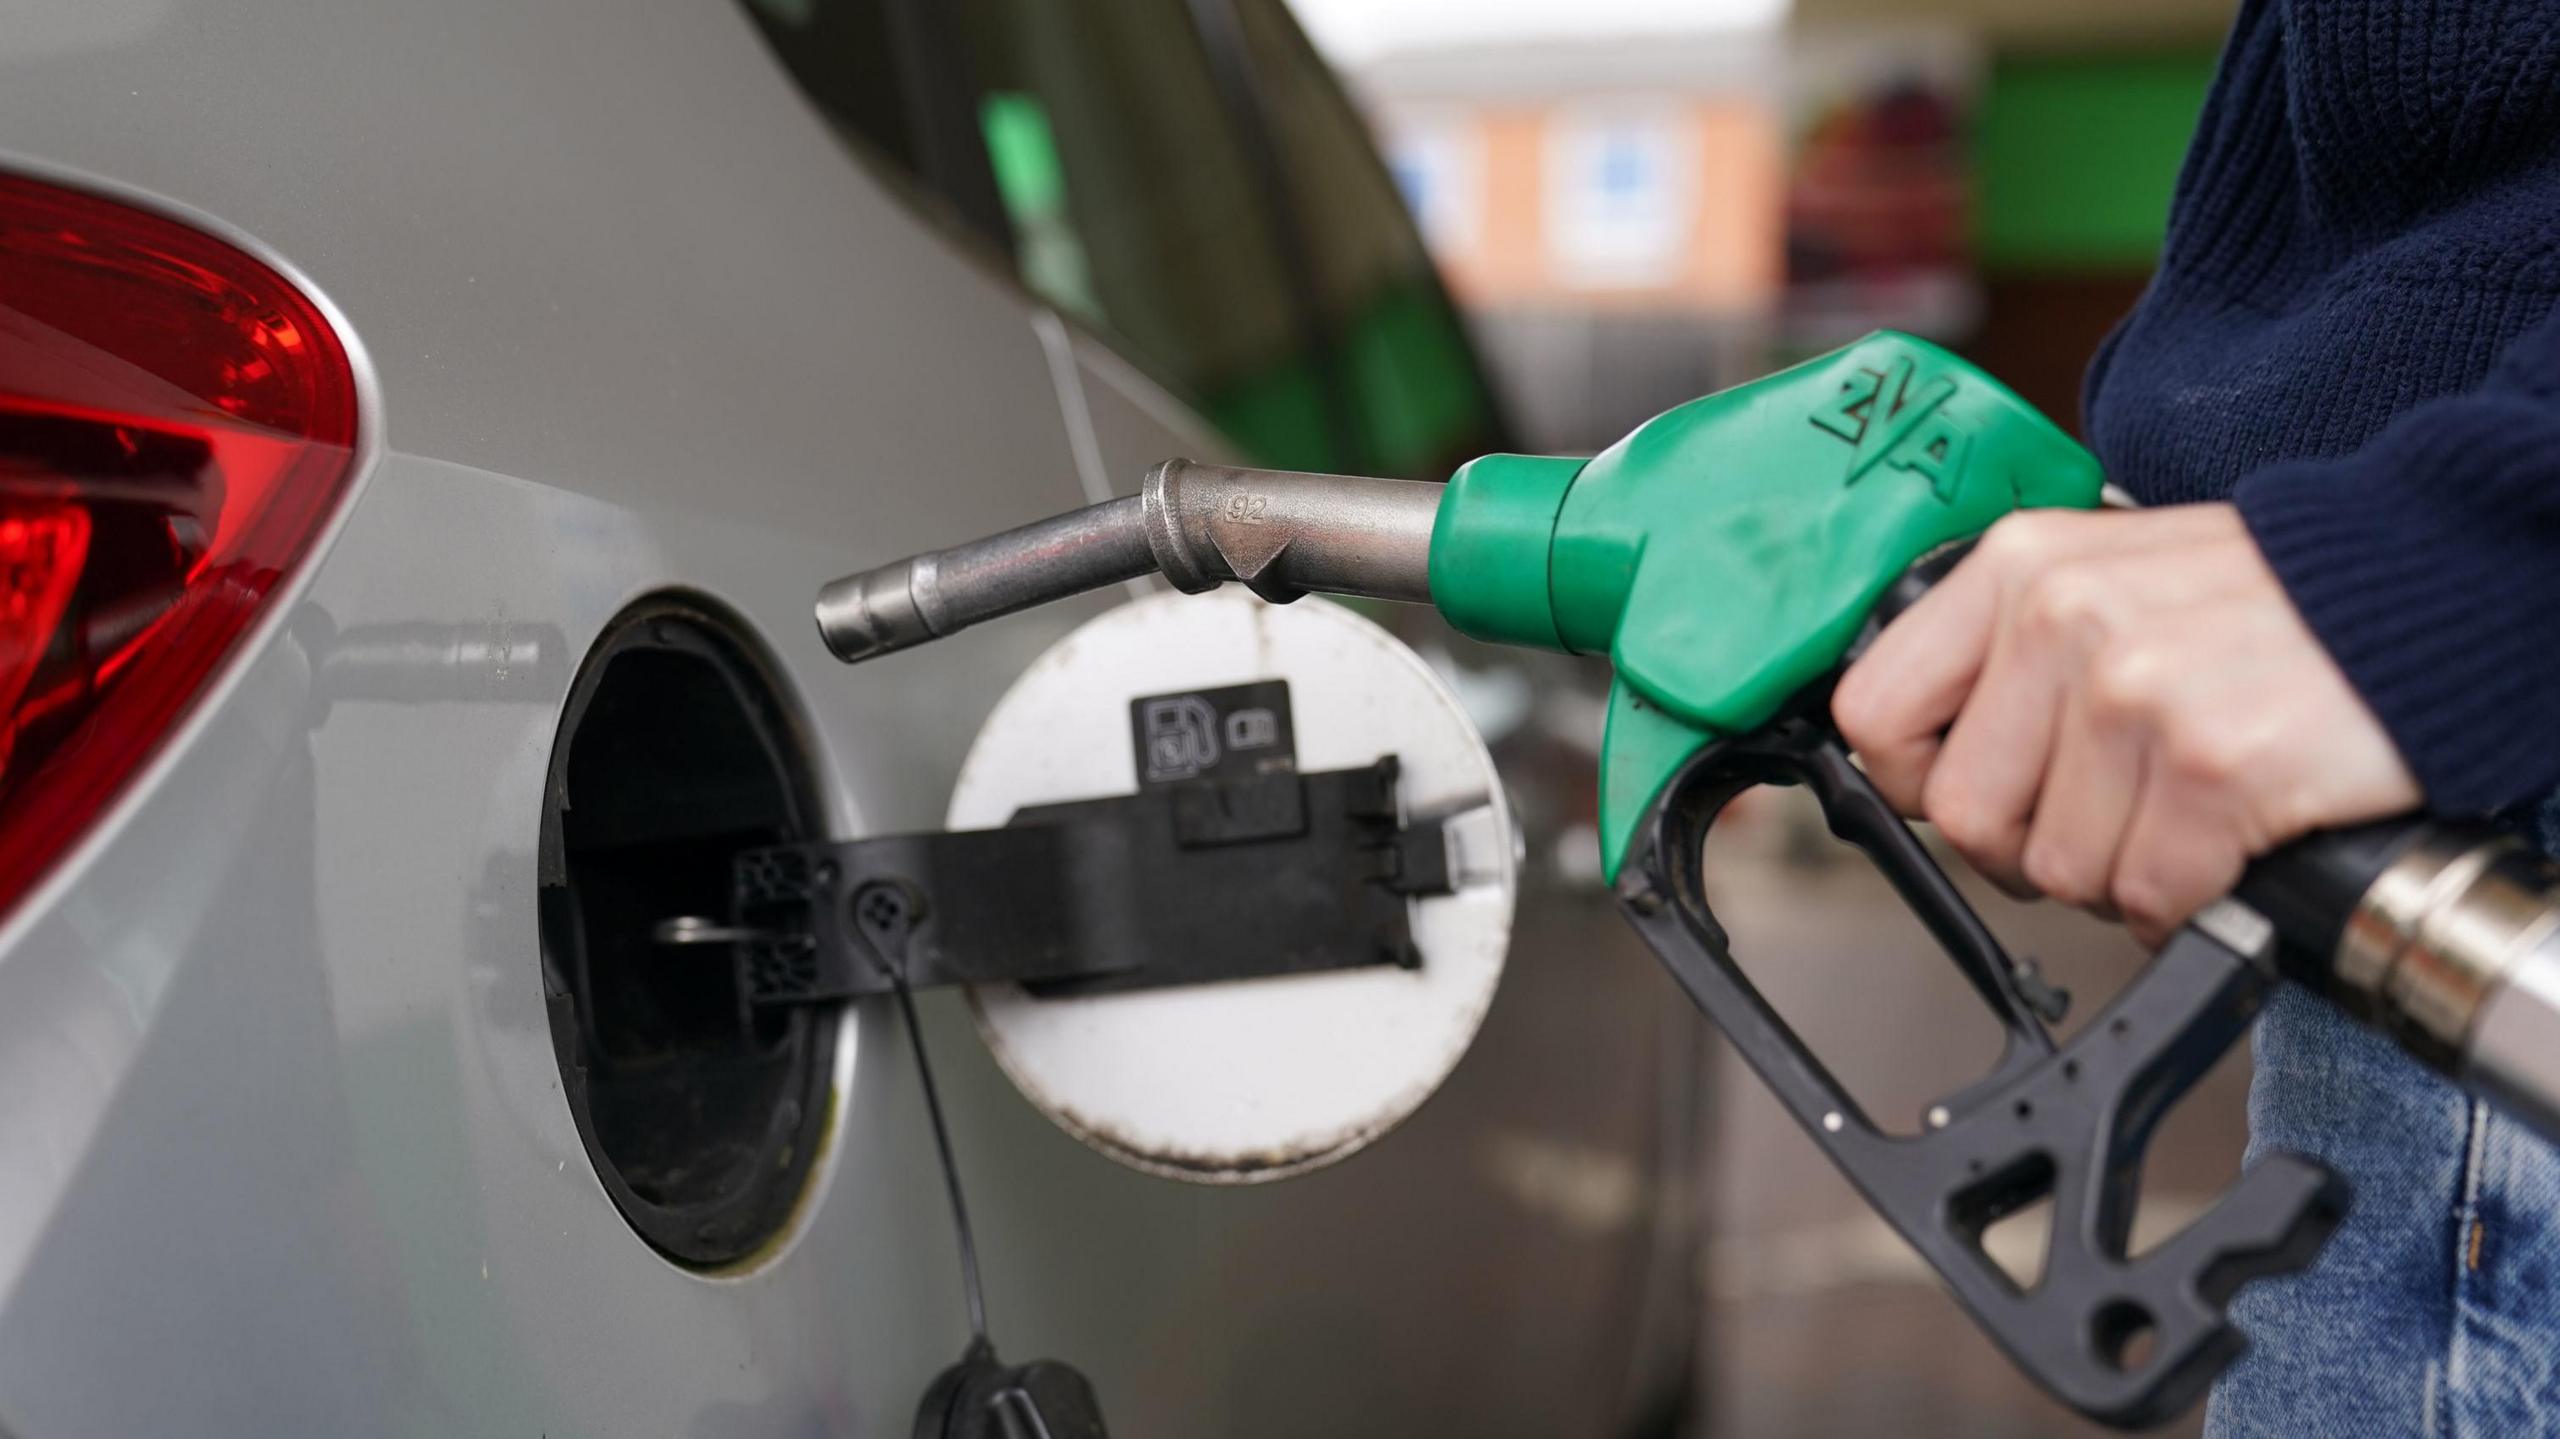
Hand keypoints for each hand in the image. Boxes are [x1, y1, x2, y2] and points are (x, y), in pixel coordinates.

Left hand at [1831, 503, 2420, 946]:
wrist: (2428, 585)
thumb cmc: (2268, 599)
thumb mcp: (2109, 575)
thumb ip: (2009, 648)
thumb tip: (1917, 757)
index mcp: (2017, 566)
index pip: (1873, 713)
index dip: (1916, 779)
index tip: (1969, 787)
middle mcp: (2061, 620)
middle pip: (1963, 815)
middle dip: (2028, 845)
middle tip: (2103, 814)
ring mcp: (2134, 692)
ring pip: (2056, 869)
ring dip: (2119, 870)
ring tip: (2178, 809)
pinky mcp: (2210, 766)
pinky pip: (2145, 895)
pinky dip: (2185, 895)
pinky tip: (2223, 838)